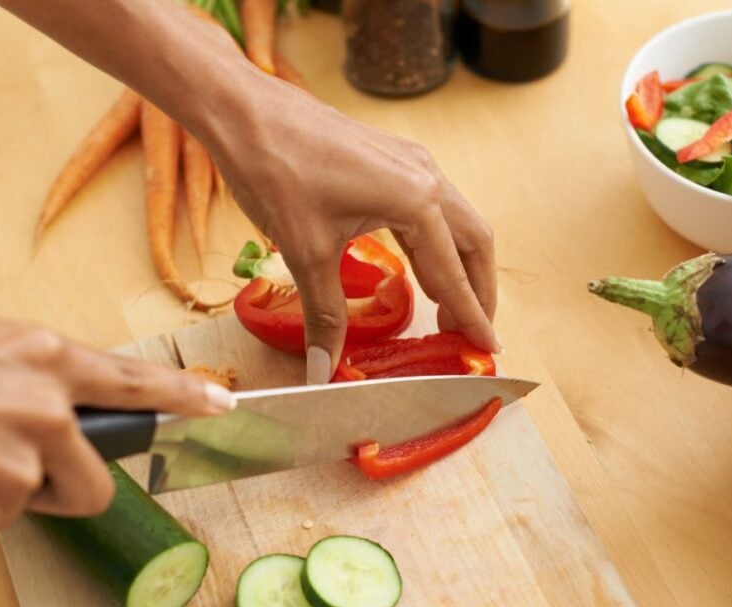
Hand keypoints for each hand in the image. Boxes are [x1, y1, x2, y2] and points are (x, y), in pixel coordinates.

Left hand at [0, 0, 498, 382]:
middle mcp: (425, 177)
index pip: (454, 273)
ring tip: (449, 307)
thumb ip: (325, 315)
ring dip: (459, 265)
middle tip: (469, 333)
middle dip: (477, 290)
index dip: (471, 315)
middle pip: (474, 242)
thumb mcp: (304, 252)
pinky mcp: (391, 157)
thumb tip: (323, 369)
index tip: (487, 347)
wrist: (243, 111)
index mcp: (415, 200)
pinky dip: (436, 242)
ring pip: (456, 221)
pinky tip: (419, 265)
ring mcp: (411, 162)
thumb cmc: (274, 171)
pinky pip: (431, 205)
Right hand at [0, 302, 233, 533]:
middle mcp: (44, 408)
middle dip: (63, 483)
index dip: (181, 396)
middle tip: (8, 466)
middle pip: (91, 475)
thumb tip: (42, 383)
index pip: (132, 380)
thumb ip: (16, 359)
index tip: (220, 407)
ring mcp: (19, 463)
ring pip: (35, 500)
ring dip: (2, 493)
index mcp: (39, 354)